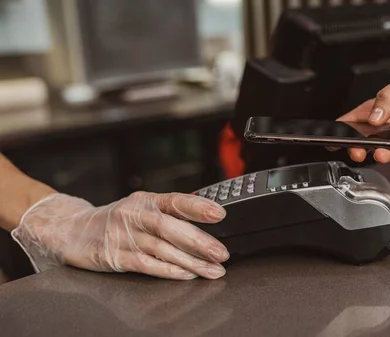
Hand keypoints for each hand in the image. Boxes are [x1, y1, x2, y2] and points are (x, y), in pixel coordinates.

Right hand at [11, 192, 229, 279]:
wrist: (72, 230)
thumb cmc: (116, 219)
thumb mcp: (141, 207)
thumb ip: (170, 212)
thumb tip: (207, 217)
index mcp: (145, 200)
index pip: (175, 200)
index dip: (198, 206)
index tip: (219, 213)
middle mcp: (134, 215)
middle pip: (170, 227)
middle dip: (199, 241)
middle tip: (221, 252)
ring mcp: (123, 237)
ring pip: (161, 249)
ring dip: (190, 262)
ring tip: (212, 270)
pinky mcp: (115, 257)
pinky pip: (146, 265)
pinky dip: (168, 271)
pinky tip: (187, 275)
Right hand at [337, 74, 389, 163]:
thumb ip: (388, 97)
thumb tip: (374, 116)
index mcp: (375, 113)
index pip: (351, 123)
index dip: (338, 132)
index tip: (332, 139)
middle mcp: (383, 131)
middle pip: (362, 143)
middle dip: (356, 149)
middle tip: (357, 150)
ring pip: (383, 155)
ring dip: (382, 155)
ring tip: (384, 152)